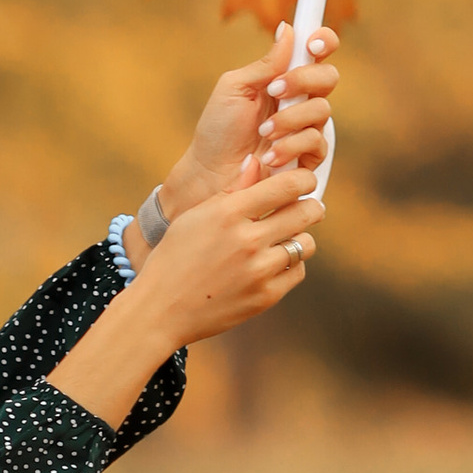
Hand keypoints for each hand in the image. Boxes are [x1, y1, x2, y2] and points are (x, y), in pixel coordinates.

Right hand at [135, 143, 323, 345]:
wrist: (161, 311)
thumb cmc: (175, 257)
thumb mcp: (196, 216)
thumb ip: (231, 189)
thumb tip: (257, 161)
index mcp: (228, 213)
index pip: (288, 185)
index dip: (304, 180)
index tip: (304, 183)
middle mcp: (247, 240)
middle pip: (306, 212)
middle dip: (311, 207)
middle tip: (307, 209)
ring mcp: (258, 271)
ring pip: (306, 244)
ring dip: (300, 238)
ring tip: (285, 239)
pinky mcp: (265, 297)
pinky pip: (297, 272)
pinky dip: (291, 265)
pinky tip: (274, 263)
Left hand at [153, 22, 340, 221]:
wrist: (210, 175)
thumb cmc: (218, 130)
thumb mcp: (235, 89)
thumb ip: (265, 64)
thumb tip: (287, 28)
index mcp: (284, 77)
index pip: (316, 51)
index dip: (322, 41)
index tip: (312, 44)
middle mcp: (300, 100)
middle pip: (328, 76)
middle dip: (303, 80)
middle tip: (275, 90)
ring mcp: (306, 128)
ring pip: (323, 110)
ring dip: (290, 119)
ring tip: (264, 131)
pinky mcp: (308, 157)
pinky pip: (318, 143)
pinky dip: (292, 145)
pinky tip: (271, 155)